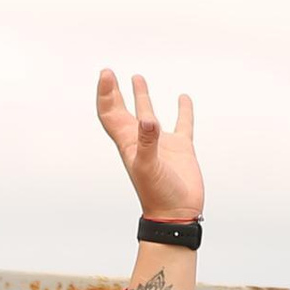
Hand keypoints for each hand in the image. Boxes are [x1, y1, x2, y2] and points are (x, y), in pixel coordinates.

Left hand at [96, 71, 201, 219]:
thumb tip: (149, 120)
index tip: (107, 73)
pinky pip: (182, 124)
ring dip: (142, 96)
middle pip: (123, 110)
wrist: (177, 216)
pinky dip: (183, 110)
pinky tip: (183, 98)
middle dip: (114, 92)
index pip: (110, 113)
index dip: (106, 93)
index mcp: (128, 142)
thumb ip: (147, 142)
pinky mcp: (181, 148)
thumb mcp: (148, 167)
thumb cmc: (158, 196)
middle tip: (109, 74)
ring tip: (137, 78)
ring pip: (149, 114)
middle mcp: (142, 140)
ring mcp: (161, 144)